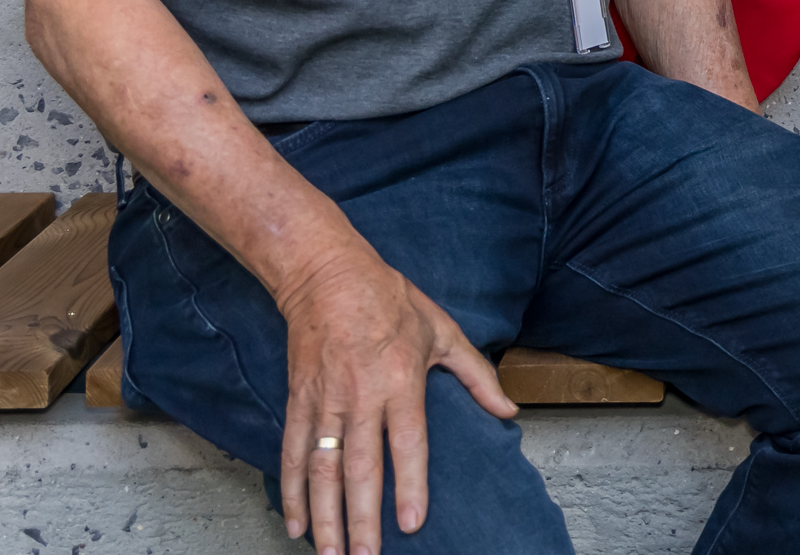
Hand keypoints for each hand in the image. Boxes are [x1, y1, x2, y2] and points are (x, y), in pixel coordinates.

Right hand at [275, 250, 514, 554]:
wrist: (327, 274)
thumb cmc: (392, 300)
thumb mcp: (443, 330)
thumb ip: (476, 375)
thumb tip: (508, 409)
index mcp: (400, 379)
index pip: (407, 442)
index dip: (409, 485)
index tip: (411, 524)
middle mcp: (360, 395)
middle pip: (360, 467)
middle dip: (360, 518)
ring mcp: (325, 400)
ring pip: (322, 467)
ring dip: (324, 514)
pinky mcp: (298, 400)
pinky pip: (292, 452)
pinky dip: (291, 490)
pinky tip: (295, 523)